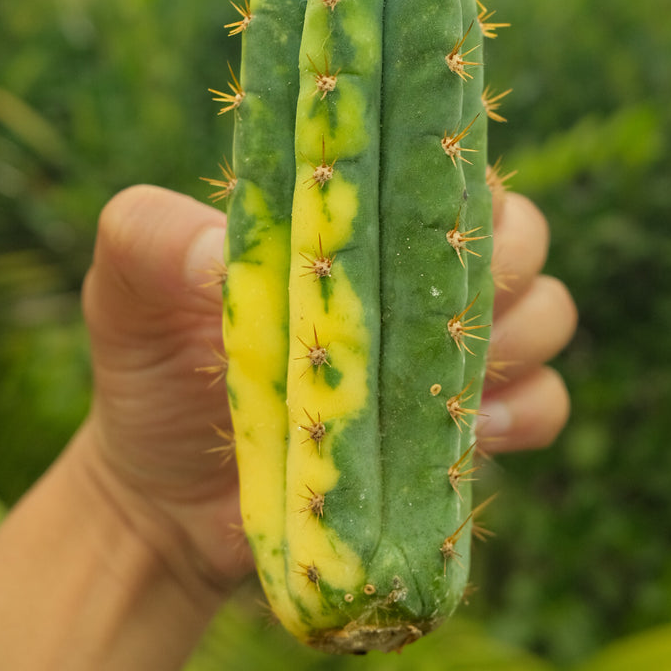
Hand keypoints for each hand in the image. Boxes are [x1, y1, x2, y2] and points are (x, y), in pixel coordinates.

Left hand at [79, 183, 575, 608]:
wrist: (163, 500)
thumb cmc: (151, 375)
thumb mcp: (122, 293)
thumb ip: (147, 238)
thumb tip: (225, 251)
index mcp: (351, 226)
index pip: (436, 170)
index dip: (453, 178)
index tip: (425, 212)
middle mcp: (408, 281)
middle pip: (518, 234)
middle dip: (504, 257)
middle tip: (443, 300)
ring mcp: (439, 356)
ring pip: (548, 312)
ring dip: (523, 332)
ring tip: (456, 374)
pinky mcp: (455, 433)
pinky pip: (544, 406)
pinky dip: (528, 410)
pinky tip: (475, 429)